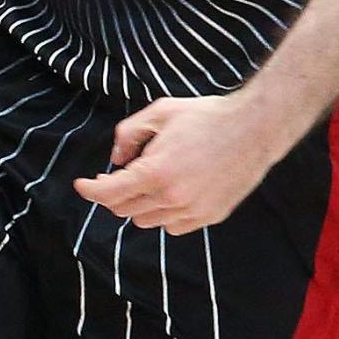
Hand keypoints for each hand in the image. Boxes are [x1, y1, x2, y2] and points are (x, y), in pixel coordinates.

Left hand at [73, 93, 282, 235]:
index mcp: (156, 172)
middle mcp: (172, 197)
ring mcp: (192, 211)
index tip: (82, 185)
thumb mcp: (160, 112)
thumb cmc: (208, 116)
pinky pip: (172, 226)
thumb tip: (116, 159)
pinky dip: (164, 214)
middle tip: (118, 177)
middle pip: (124, 210)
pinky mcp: (209, 216)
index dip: (90, 190)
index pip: (109, 194)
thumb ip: (129, 134)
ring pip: (147, 221)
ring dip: (140, 204)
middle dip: (115, 194)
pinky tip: (173, 192)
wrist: (255, 128)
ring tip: (152, 179)